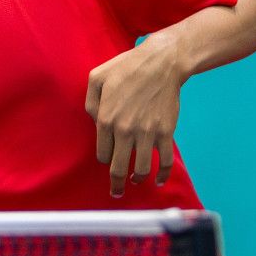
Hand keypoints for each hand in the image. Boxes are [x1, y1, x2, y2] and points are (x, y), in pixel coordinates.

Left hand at [84, 36, 185, 197]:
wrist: (162, 63)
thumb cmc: (127, 67)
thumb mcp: (96, 78)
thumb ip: (90, 103)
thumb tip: (95, 123)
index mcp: (106, 119)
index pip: (102, 153)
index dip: (105, 158)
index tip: (108, 159)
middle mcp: (125, 131)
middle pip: (119, 169)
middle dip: (116, 185)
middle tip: (116, 192)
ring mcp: (147, 133)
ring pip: (142, 169)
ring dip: (138, 179)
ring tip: (136, 181)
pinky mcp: (165, 132)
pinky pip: (165, 161)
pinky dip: (162, 175)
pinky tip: (159, 181)